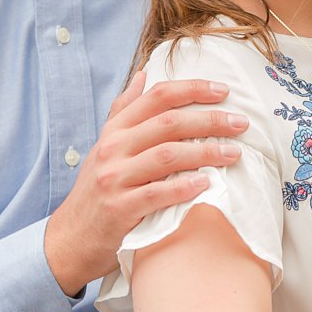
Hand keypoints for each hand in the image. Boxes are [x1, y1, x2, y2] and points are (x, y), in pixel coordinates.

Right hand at [45, 72, 248, 294]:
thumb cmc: (96, 190)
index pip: (157, 97)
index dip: (192, 89)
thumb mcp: (105, 145)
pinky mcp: (119, 208)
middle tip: (241, 123)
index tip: (223, 91)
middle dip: (210, 120)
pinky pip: (157, 194)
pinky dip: (183, 187)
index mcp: (114, 130)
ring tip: (234, 153)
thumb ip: (124, 110)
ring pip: (167, 155)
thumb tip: (143, 73)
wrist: (70, 238)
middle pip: (168, 123)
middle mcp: (113, 149)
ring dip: (206, 152)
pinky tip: (207, 184)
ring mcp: (114, 178)